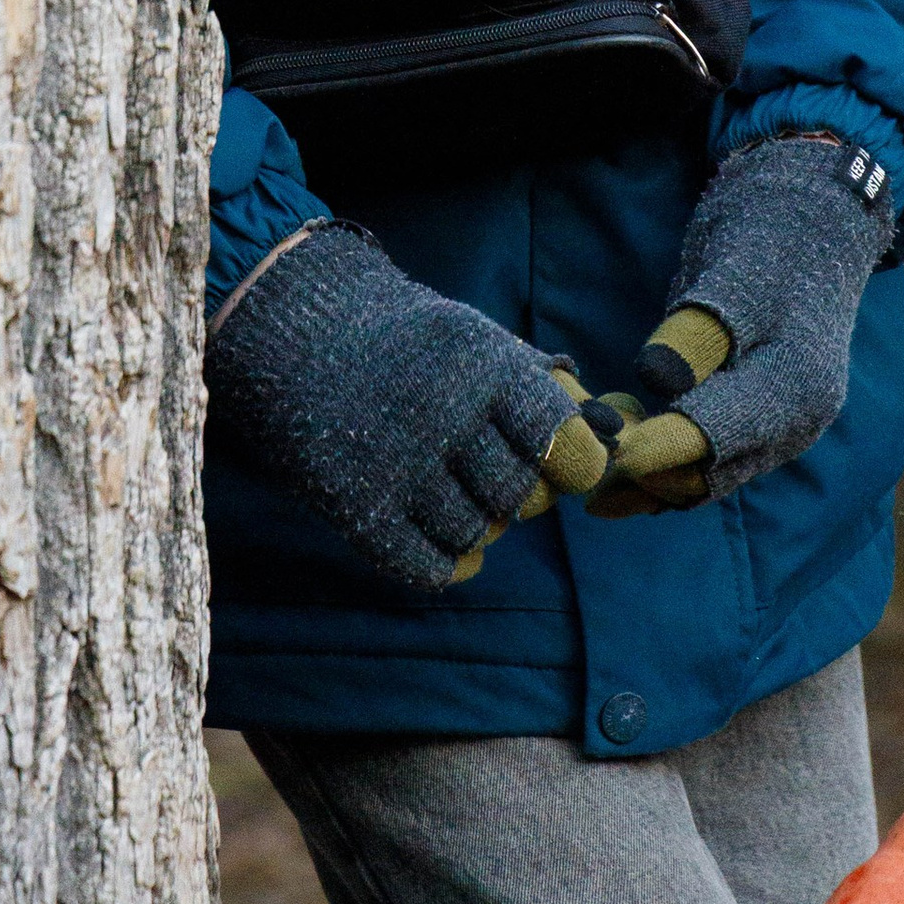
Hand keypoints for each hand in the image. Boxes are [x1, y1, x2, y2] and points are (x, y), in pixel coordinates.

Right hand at [206, 225, 612, 590]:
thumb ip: (540, 389)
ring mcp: (397, 464)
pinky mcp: (356, 506)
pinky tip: (435, 532)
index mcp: (483, 366)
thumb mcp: (478, 341)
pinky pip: (429, 567)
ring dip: (474, 520)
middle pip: (521, 496)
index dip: (573, 461)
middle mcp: (444, 415)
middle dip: (514, 489)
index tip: (564, 461)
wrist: (295, 337)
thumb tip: (608, 441)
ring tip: (449, 487)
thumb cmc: (408, 346)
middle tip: (485, 467)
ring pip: (477, 533)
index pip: (565, 443)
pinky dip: (445, 561)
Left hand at [587, 135, 893, 519]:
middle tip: (572, 458)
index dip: (644, 449)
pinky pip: (708, 463)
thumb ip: (694, 334)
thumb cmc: (768, 242)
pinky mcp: (762, 426)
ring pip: (703, 478)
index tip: (591, 447)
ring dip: (644, 477)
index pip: (708, 439)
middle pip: (703, 474)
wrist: (812, 227)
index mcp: (794, 390)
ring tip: (585, 471)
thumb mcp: (730, 277)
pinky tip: (618, 453)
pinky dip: (663, 464)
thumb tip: (657, 379)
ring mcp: (782, 432)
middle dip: (635, 472)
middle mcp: (794, 426)